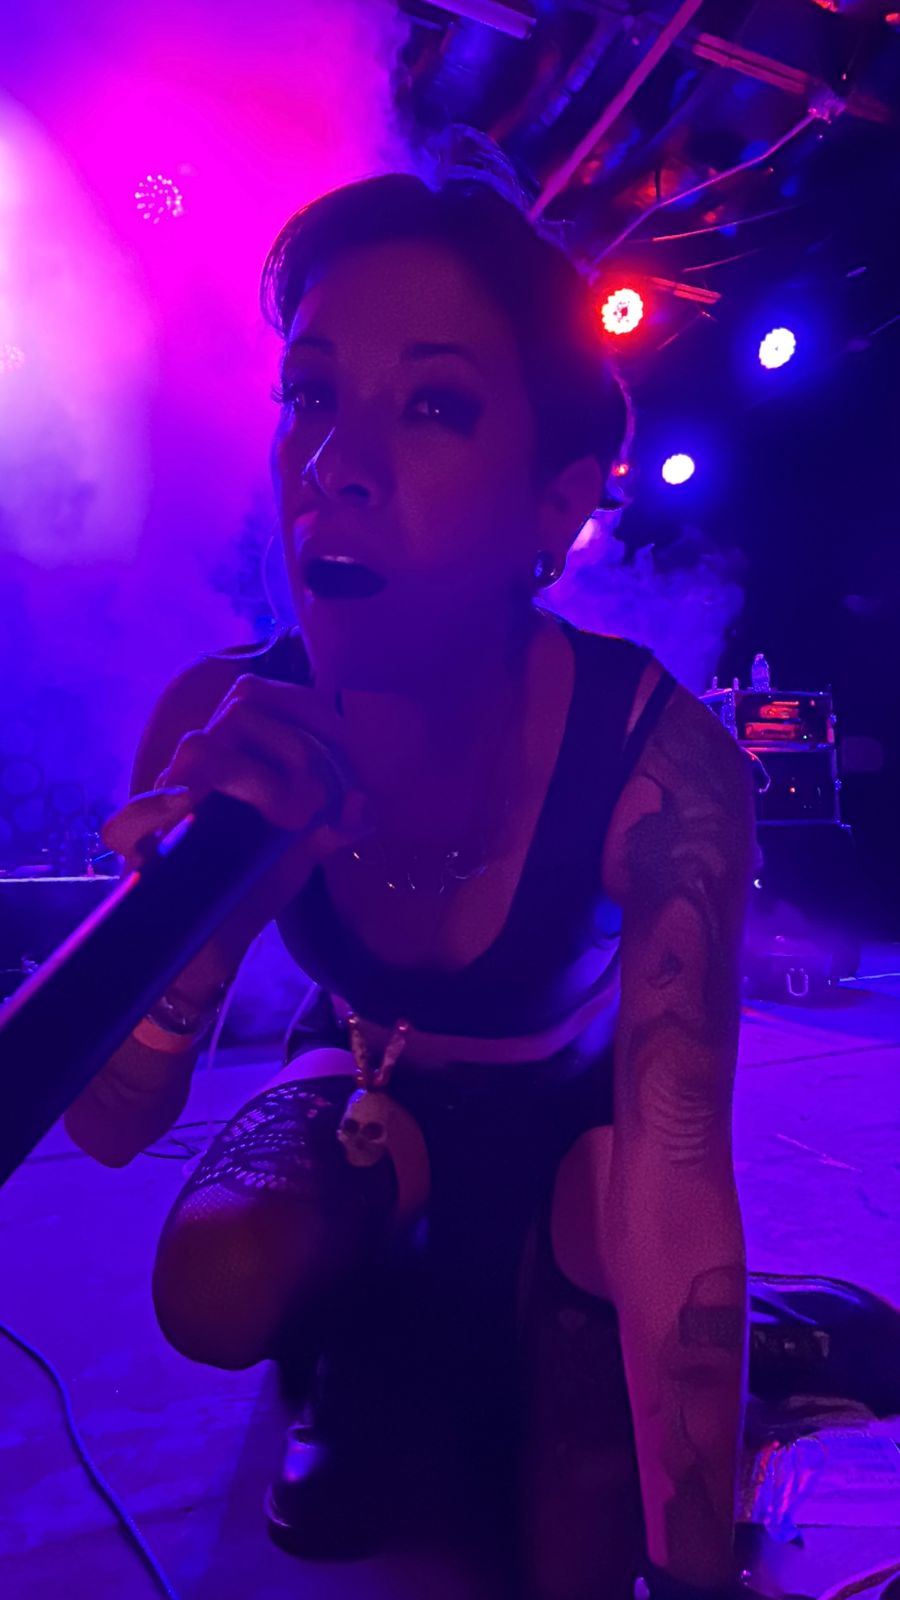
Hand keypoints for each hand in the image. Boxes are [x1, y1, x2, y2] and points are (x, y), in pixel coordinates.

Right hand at [101, 674, 371, 989]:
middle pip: (238, 711)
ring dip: (254, 775)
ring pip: (197, 749)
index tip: (341, 743)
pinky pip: (126, 823)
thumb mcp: (306, 847)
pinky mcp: (142, 853)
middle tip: (316, 797)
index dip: (304, 707)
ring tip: (287, 815)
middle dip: (293, 745)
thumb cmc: (255, 879)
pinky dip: (154, 809)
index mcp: (232, 754)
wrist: (215, 943)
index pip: (256, 694)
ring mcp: (168, 805)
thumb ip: (336, 824)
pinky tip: (187, 806)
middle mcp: (199, 769)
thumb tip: (361, 805)